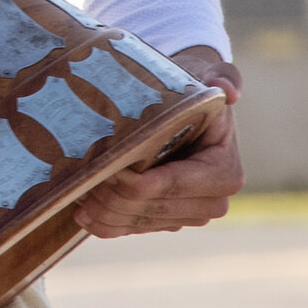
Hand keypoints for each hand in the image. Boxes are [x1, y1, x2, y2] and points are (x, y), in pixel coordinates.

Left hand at [71, 46, 243, 237]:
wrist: (183, 107)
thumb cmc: (191, 89)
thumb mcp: (207, 76)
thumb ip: (223, 77)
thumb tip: (230, 91)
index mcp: (224, 173)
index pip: (168, 185)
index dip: (129, 180)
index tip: (99, 162)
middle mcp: (212, 203)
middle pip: (149, 207)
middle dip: (111, 194)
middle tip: (81, 174)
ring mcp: (189, 217)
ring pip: (137, 222)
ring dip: (103, 210)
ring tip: (77, 187)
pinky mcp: (168, 222)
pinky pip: (132, 231)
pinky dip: (105, 225)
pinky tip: (82, 212)